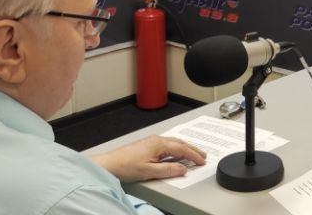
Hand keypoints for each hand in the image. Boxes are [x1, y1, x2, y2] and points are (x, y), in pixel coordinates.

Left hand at [91, 135, 206, 181]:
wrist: (109, 163)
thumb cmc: (126, 166)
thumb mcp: (150, 171)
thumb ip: (169, 170)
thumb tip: (183, 169)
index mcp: (159, 144)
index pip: (182, 149)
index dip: (194, 155)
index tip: (202, 161)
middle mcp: (157, 140)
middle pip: (180, 143)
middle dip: (193, 149)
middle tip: (203, 156)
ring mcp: (151, 141)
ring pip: (174, 143)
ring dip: (185, 148)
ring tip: (193, 154)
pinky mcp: (147, 145)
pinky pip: (167, 144)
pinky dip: (176, 148)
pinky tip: (176, 153)